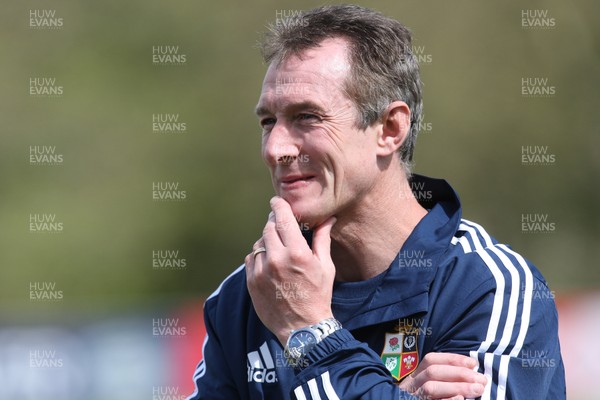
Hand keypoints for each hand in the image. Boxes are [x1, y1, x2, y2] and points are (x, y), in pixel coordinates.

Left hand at [245, 196, 336, 344]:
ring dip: (267, 242)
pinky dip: (259, 257)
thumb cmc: (318, 296)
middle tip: (281, 225)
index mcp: (297, 253)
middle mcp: (276, 259)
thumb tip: (327, 218)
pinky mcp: (251, 282)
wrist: (302, 328)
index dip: (279, 206)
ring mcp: (261, 271)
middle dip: (274, 224)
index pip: (282, 218)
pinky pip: (251, 259)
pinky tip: (270, 264)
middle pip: (268, 228)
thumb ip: (322, 239)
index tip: (277, 201)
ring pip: (259, 243)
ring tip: (278, 250)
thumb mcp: (325, 267)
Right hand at [399, 353, 486, 399]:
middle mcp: (412, 384)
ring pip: (431, 388)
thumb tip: (469, 371)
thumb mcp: (427, 384)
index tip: (473, 363)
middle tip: (481, 379)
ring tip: (477, 389)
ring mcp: (413, 396)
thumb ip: (442, 377)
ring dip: (456, 387)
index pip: (431, 360)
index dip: (452, 359)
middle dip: (458, 373)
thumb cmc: (421, 397)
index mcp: (415, 375)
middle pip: (432, 372)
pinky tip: (459, 399)